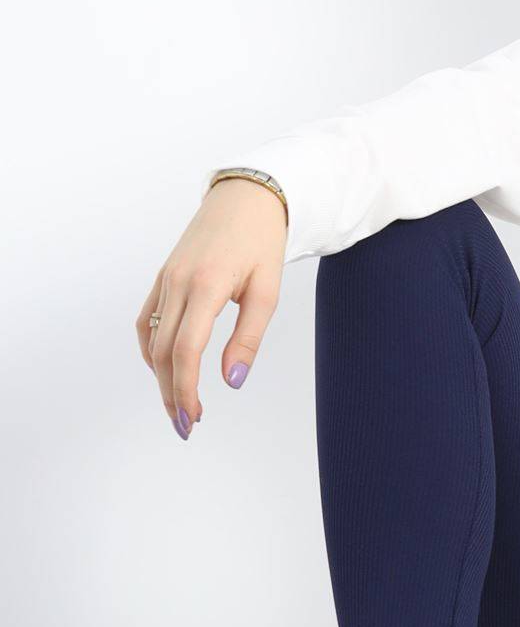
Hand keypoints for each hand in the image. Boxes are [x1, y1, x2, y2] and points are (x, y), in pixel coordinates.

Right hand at [135, 178, 286, 438]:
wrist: (244, 199)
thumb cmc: (261, 244)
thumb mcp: (267, 292)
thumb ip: (248, 339)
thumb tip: (232, 381)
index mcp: (205, 286)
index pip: (187, 350)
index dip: (186, 389)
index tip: (194, 419)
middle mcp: (177, 284)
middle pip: (164, 352)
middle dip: (172, 394)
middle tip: (186, 427)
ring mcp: (165, 280)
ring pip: (151, 340)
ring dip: (161, 378)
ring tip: (179, 407)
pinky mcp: (162, 279)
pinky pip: (145, 322)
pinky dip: (151, 351)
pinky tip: (164, 371)